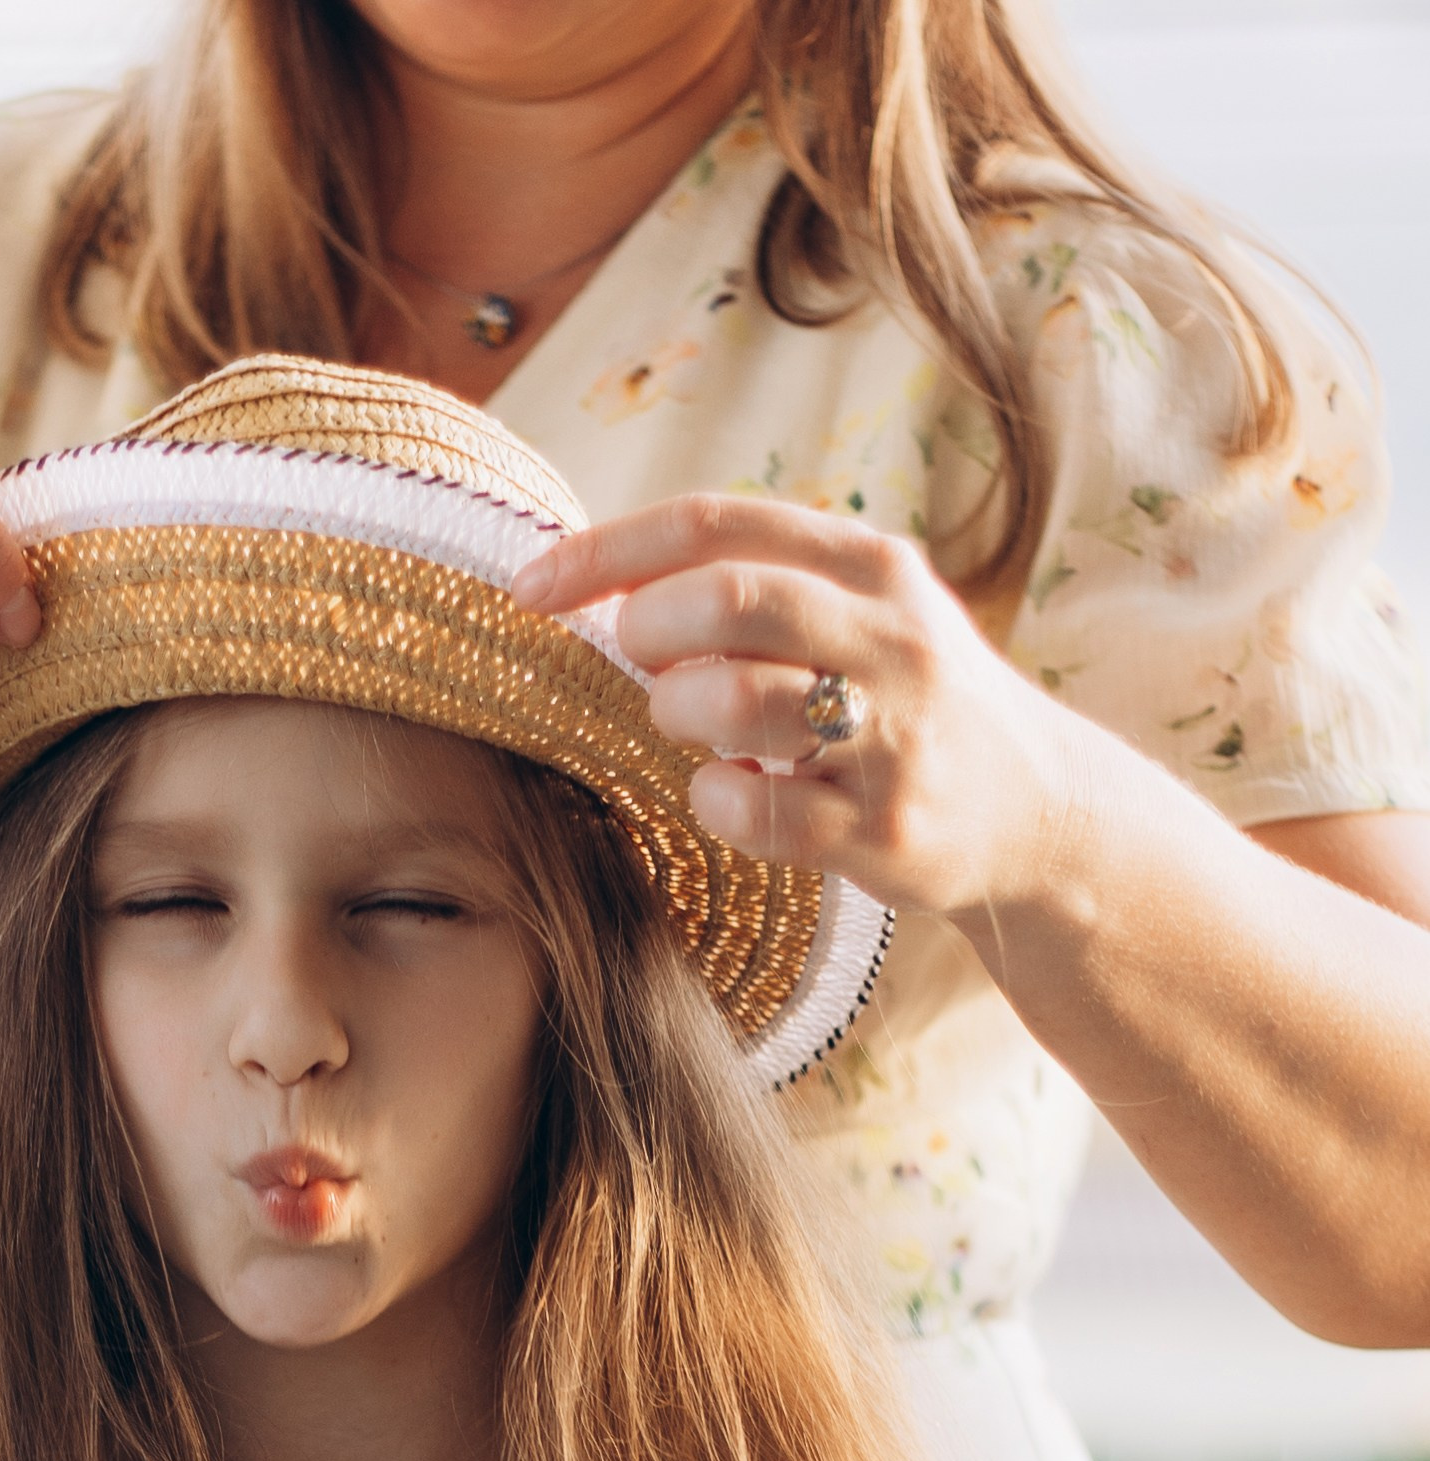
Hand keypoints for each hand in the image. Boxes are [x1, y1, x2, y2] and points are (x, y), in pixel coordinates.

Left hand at [514, 495, 1094, 922]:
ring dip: (680, 718)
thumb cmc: (904, 702)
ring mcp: (892, 736)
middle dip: (650, 631)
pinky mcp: (885, 830)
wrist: (1037, 808)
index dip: (607, 553)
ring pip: (737, 704)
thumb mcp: (858, 611)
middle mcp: (890, 637)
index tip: (530, 587)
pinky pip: (757, 812)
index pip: (717, 523)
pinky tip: (727, 794)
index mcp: (870, 564)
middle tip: (642, 664)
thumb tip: (602, 582)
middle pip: (729, 598)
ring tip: (693, 729)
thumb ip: (755, 584)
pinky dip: (713, 801)